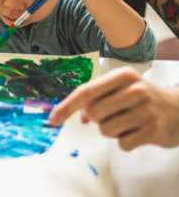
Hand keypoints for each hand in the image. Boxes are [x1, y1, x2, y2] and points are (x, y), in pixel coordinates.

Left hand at [49, 67, 178, 150]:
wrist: (178, 109)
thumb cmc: (140, 97)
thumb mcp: (120, 88)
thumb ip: (97, 97)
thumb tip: (82, 116)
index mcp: (122, 76)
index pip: (87, 91)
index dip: (67, 106)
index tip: (53, 118)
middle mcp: (135, 90)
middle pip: (94, 113)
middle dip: (96, 118)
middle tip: (112, 114)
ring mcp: (146, 111)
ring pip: (105, 130)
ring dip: (111, 130)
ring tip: (127, 121)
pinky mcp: (153, 131)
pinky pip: (122, 144)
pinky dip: (125, 140)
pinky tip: (137, 131)